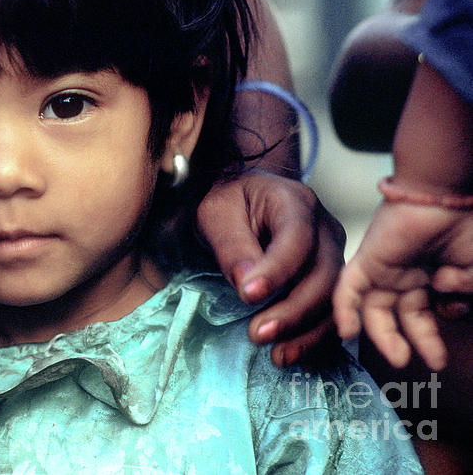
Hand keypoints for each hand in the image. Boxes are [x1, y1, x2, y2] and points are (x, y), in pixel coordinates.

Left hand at [197, 171, 345, 366]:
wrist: (250, 199)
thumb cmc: (232, 204)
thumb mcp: (218, 215)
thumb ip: (232, 245)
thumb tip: (247, 283)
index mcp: (295, 203)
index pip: (296, 238)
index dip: (276, 270)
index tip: (247, 295)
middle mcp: (324, 228)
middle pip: (324, 274)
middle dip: (294, 310)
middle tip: (258, 334)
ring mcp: (334, 254)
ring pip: (336, 299)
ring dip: (310, 332)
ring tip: (278, 355)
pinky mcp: (333, 279)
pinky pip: (334, 312)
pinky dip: (318, 338)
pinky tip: (294, 354)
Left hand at [334, 201, 472, 370]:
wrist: (442, 195)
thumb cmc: (464, 225)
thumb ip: (464, 293)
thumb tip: (447, 306)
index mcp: (431, 274)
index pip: (425, 312)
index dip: (433, 334)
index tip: (440, 355)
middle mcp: (406, 273)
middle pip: (402, 315)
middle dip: (417, 341)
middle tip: (431, 362)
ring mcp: (385, 268)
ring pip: (376, 309)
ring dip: (385, 337)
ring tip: (400, 359)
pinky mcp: (367, 260)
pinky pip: (348, 290)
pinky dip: (344, 311)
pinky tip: (347, 333)